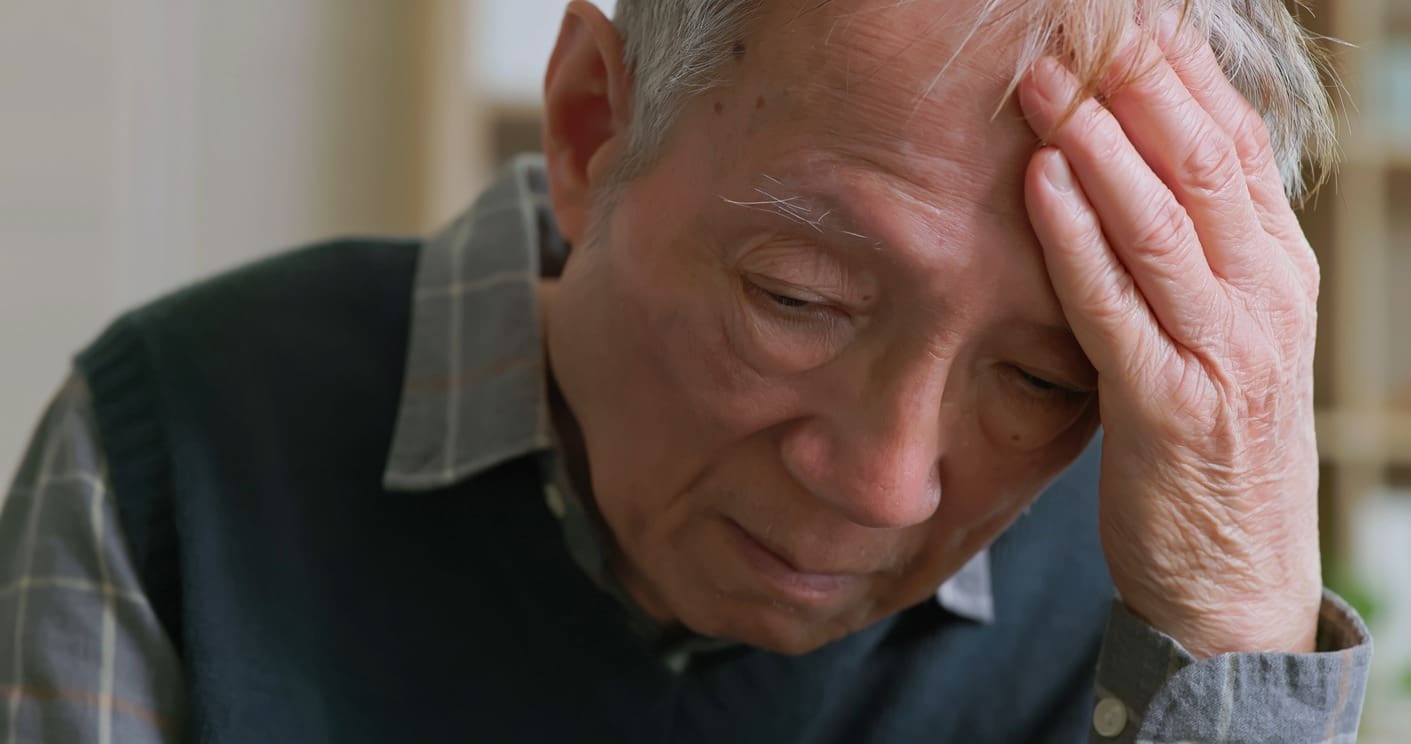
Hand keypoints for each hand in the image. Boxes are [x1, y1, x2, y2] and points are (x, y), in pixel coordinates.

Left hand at [1016, 14, 1322, 657]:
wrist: (1236, 580)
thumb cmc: (1211, 450)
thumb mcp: (1224, 338)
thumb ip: (1192, 260)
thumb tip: (1131, 173)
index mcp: (1278, 272)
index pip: (1231, 143)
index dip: (1176, 72)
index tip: (1122, 20)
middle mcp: (1266, 298)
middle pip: (1201, 161)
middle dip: (1133, 83)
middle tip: (1075, 24)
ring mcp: (1226, 352)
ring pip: (1165, 219)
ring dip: (1098, 139)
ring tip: (1041, 79)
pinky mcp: (1171, 407)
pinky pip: (1117, 304)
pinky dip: (1078, 236)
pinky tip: (1041, 181)